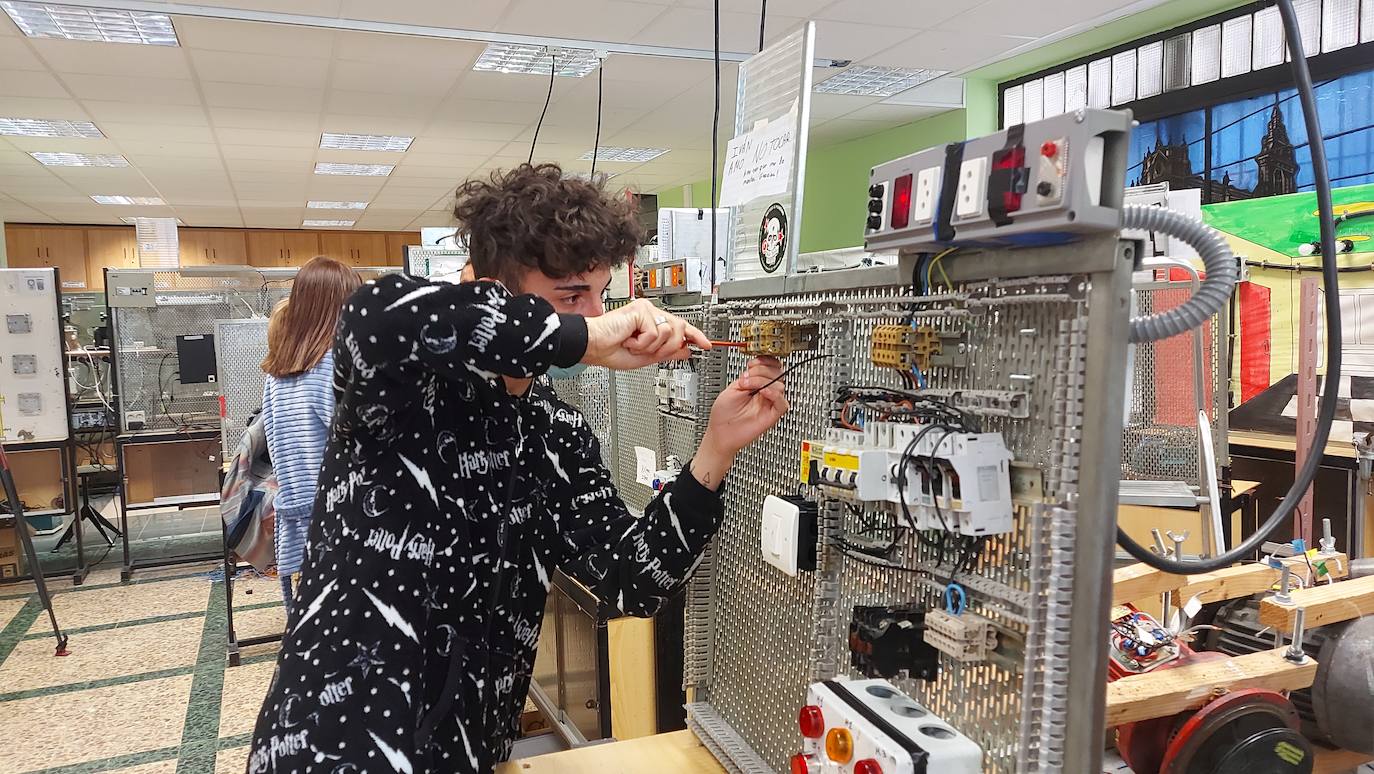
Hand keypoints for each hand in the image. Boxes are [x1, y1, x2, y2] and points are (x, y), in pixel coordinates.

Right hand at [583, 299, 710, 370]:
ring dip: (651, 346)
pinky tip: (629, 339)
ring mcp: (646, 310)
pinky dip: (642, 342)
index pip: (680, 327)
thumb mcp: (647, 356)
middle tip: (647, 351)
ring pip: (669, 332)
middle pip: (679, 330)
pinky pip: (655, 332)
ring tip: (634, 344)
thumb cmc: (612, 350)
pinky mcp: (641, 310)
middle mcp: (651, 314)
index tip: (707, 345)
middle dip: (666, 347)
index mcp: (653, 323)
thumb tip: (687, 350)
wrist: (594, 347)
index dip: (696, 336)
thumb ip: (667, 352)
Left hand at [699, 357, 788, 459]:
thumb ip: (747, 378)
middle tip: (747, 377)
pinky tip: (762, 393)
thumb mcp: (732, 388)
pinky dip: (774, 395)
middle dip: (761, 370)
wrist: (720, 433)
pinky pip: (782, 403)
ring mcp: (769, 403)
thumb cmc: (723, 414)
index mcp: (756, 384)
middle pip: (777, 373)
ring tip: (748, 386)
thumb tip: (757, 371)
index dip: (765, 361)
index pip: (770, 367)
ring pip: (780, 385)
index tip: (754, 362)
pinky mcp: (772, 415)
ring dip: (762, 381)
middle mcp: (765, 392)